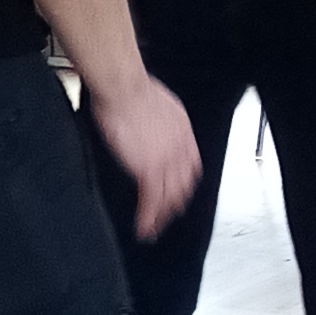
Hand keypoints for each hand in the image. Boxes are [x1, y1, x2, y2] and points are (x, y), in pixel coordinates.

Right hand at [85, 69, 199, 242]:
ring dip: (163, 215)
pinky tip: (143, 228)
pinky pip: (151, 201)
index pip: (191, 164)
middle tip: (168, 215)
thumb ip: (156, 115)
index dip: (185, 181)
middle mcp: (179, 147)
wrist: (123, 87)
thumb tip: (147, 118)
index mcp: (182, 130)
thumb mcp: (154, 99)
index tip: (179, 190)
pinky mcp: (148, 170)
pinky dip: (148, 218)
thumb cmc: (130, 86)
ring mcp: (166, 161)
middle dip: (176, 203)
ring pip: (169, 197)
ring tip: (155, 228)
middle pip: (183, 184)